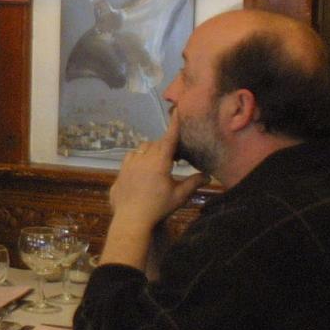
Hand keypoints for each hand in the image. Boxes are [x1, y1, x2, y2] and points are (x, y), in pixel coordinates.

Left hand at [107, 115, 207, 230]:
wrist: (131, 219)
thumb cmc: (158, 207)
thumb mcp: (179, 196)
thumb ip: (193, 183)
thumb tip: (208, 176)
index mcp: (159, 161)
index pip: (169, 139)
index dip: (174, 125)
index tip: (177, 111)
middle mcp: (143, 158)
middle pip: (156, 144)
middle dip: (166, 145)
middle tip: (175, 156)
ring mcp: (129, 163)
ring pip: (142, 148)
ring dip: (151, 150)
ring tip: (159, 161)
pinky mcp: (121, 171)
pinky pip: (130, 156)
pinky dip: (138, 156)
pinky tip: (142, 166)